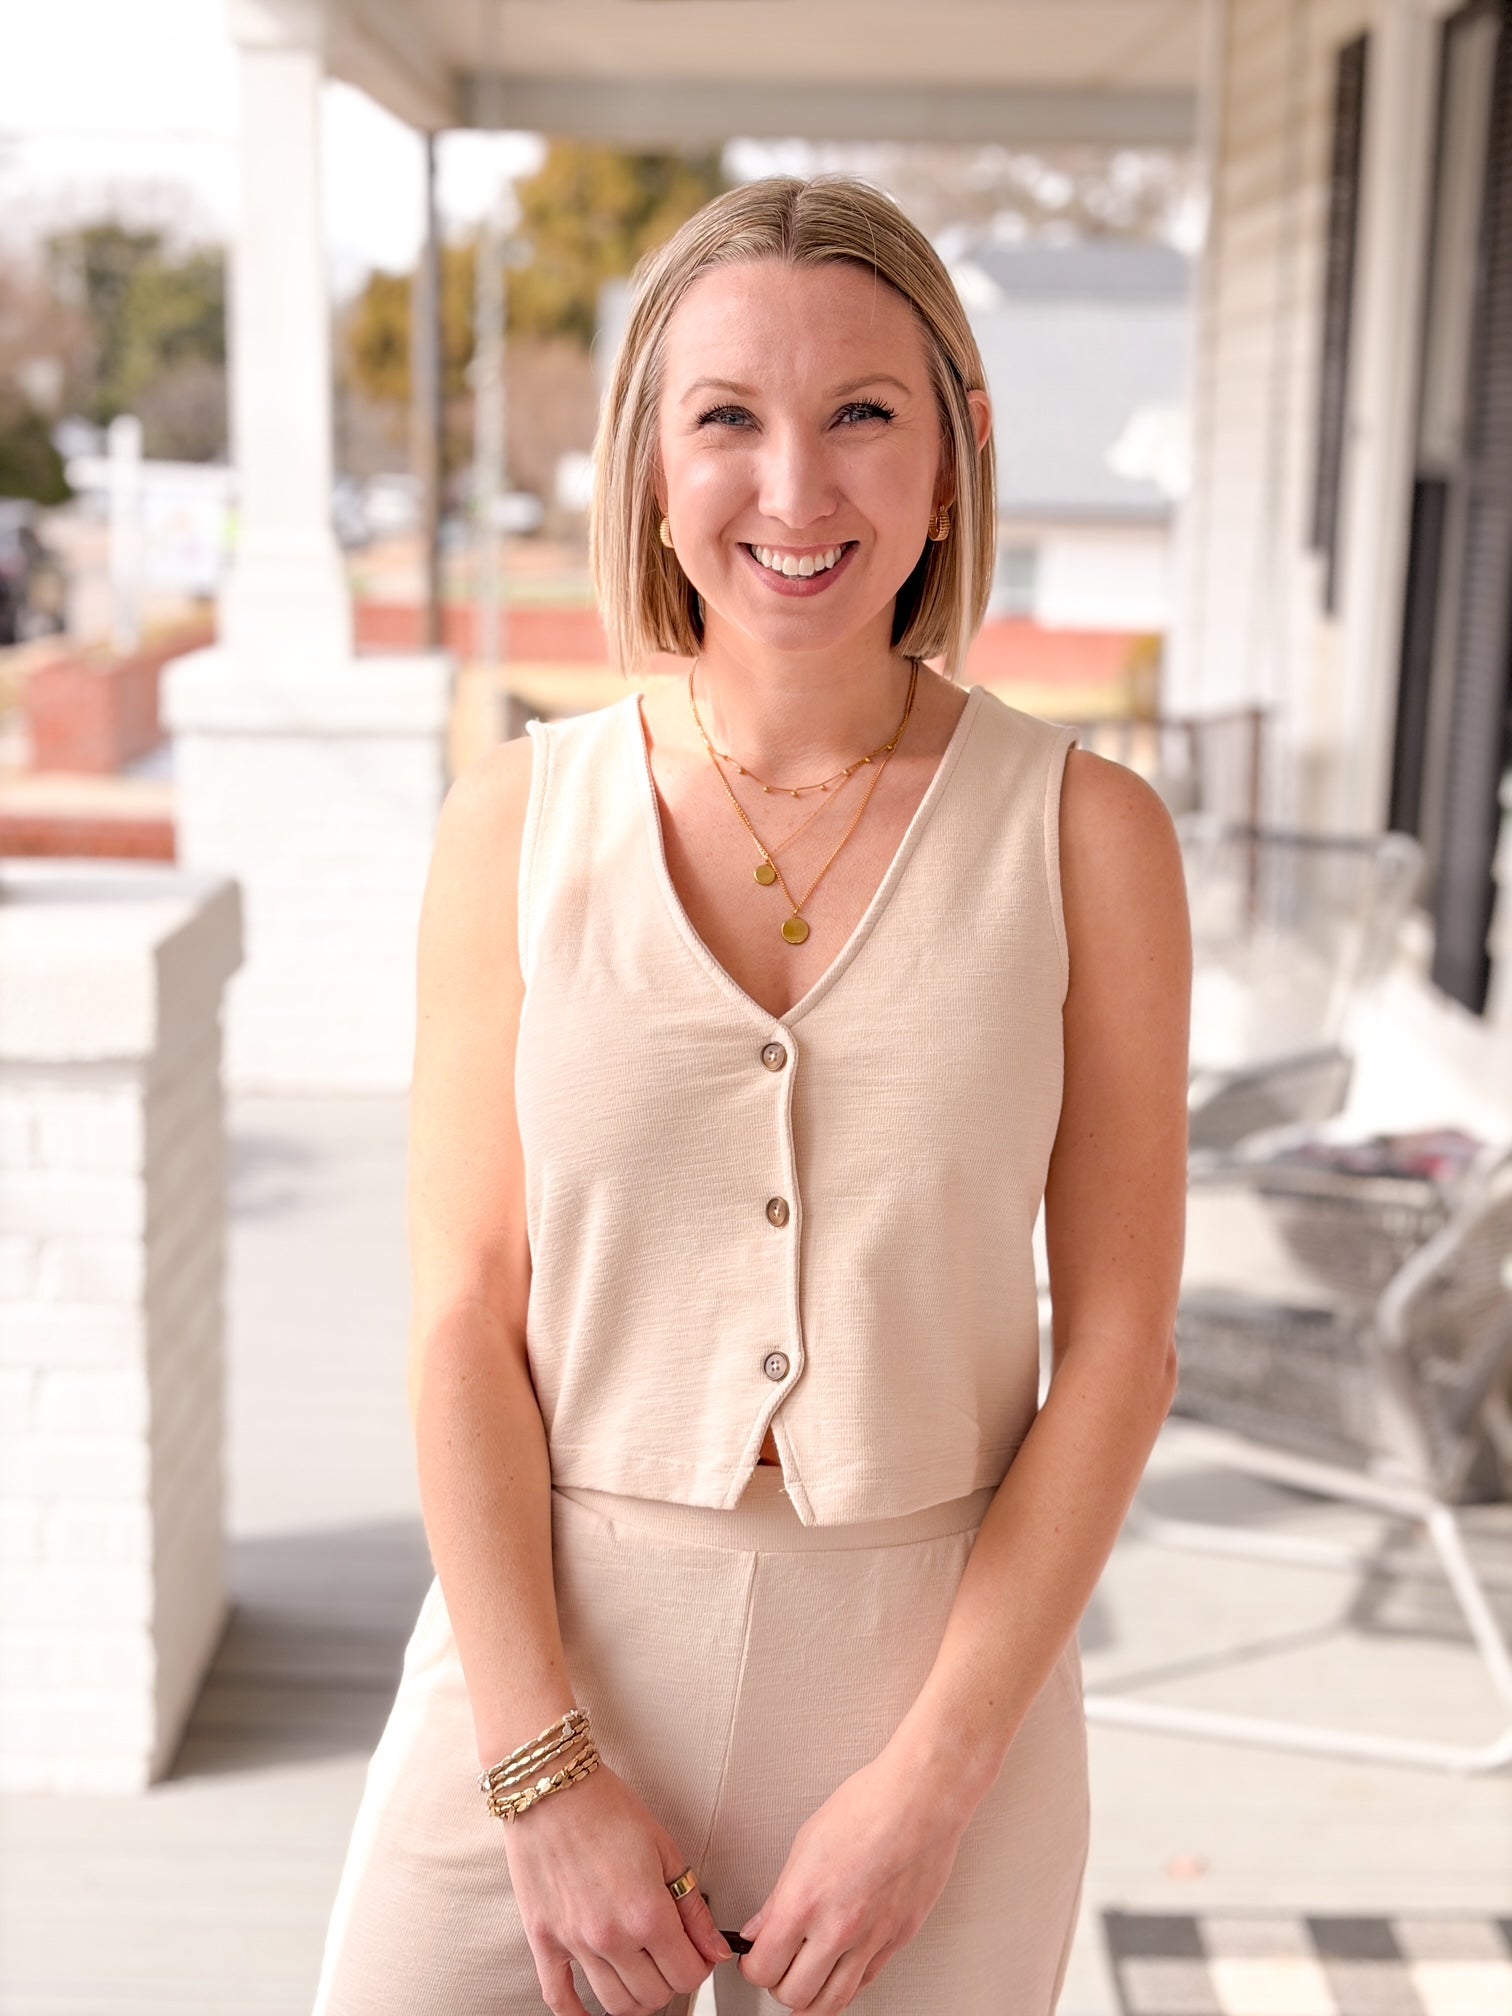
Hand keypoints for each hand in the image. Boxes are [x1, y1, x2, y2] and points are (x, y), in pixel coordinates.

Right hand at [501, 1761, 732, 2015]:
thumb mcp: (664, 1848)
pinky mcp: (543, 1940)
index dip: (699, 1967)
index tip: (697, 1954)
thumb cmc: (606, 1806)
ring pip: (615, 2005)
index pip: (687, 1976)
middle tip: (670, 1956)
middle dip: (670, 1980)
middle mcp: (611, 1936)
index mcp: (647, 1912)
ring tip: (640, 1972)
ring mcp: (574, 1942)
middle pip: (654, 1996)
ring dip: (635, 1997)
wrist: (550, 1784)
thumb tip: (715, 1948)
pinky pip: (559, 1998)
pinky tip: (589, 2010)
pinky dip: (577, 2015)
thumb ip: (692, 1907)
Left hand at [735, 1748, 970, 2011]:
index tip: (752, 1958)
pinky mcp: (898, 1939)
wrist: (921, 1798)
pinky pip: (865, 1982)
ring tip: (804, 1978)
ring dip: (812, 1997)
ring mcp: (871, 1938)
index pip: (764, 1966)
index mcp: (805, 1899)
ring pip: (832, 2002)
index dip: (752, 1966)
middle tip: (776, 1968)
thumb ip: (780, 1895)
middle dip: (778, 1985)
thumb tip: (761, 1927)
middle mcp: (838, 1927)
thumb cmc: (868, 1805)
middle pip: (794, 1996)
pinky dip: (846, 1984)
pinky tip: (838, 1969)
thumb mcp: (806, 1842)